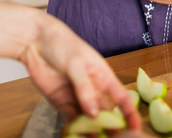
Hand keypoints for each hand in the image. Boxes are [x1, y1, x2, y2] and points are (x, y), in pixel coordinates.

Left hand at [0, 0, 141, 127]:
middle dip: (110, 128)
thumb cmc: (62, 43)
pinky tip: (78, 137)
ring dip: (92, 132)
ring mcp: (77, 97)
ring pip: (89, 120)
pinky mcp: (62, 103)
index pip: (121, 97)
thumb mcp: (76, 63)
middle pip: (105, 113)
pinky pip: (72, 121)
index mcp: (102, 76)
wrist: (35, 42)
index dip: (130, 113)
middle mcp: (92, 89)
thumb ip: (85, 88)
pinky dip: (76, 131)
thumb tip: (94, 114)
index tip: (136, 128)